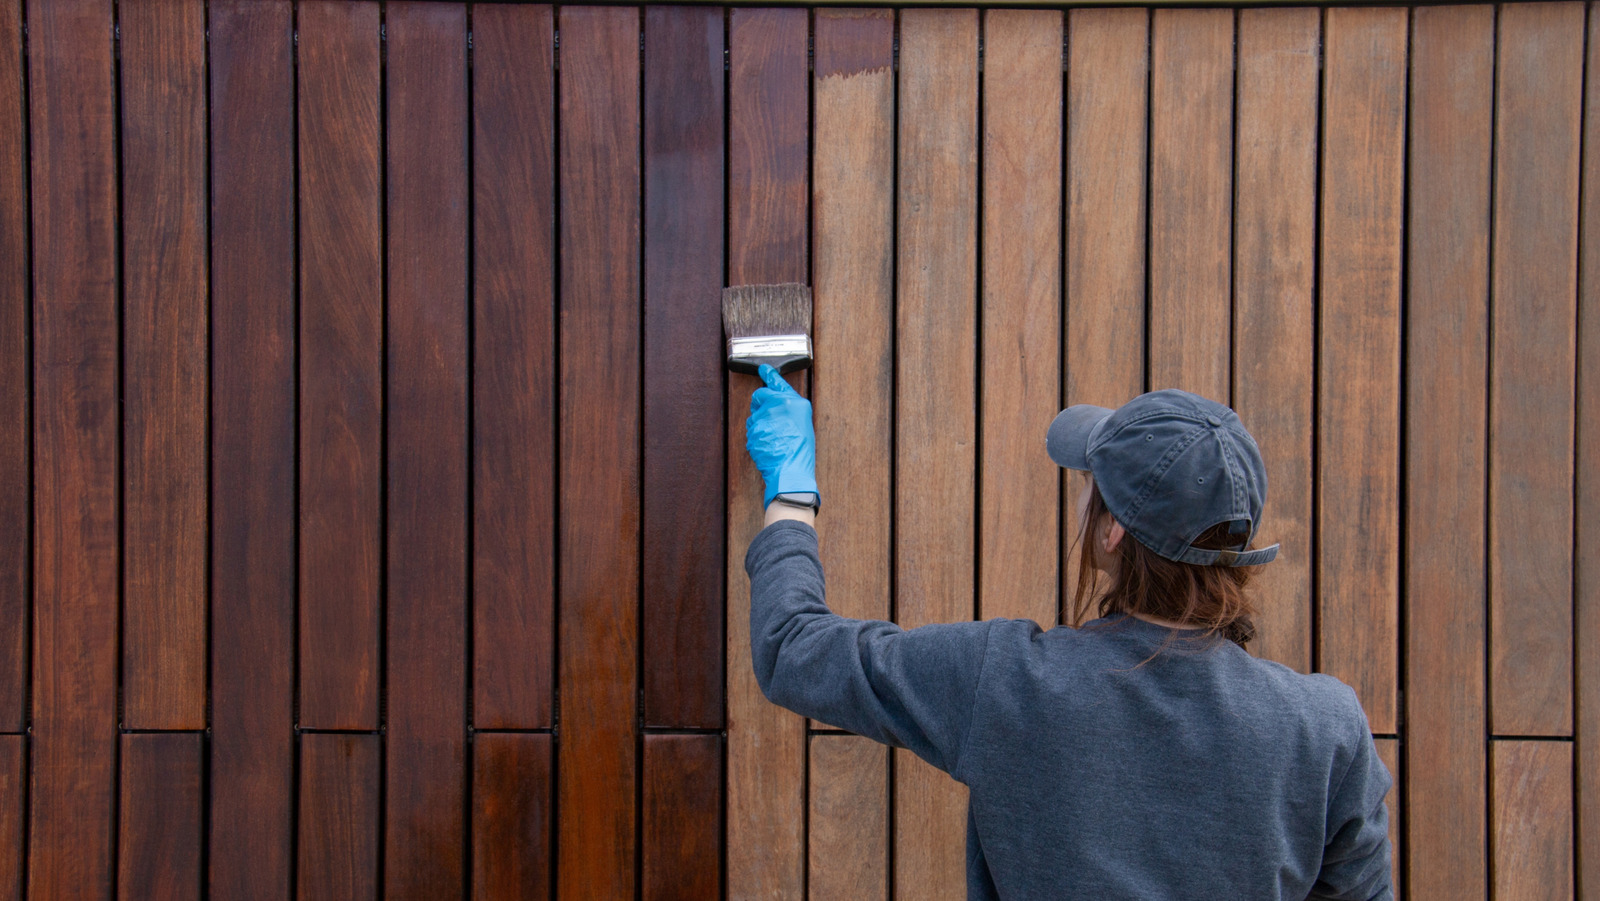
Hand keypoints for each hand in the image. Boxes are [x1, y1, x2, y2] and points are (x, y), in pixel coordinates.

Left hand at [746, 364, 818, 507]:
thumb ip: (791, 410)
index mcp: (793, 402)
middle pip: (759, 397)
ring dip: (760, 424)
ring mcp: (762, 418)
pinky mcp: (752, 430)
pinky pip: (751, 431)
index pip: (777, 383)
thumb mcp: (804, 424)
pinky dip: (757, 436)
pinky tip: (768, 445)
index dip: (769, 375)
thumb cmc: (801, 451)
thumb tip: (779, 405)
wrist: (790, 470)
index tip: (763, 369)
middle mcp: (776, 405)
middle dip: (761, 405)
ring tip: (774, 438)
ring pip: (754, 416)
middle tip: (770, 419)